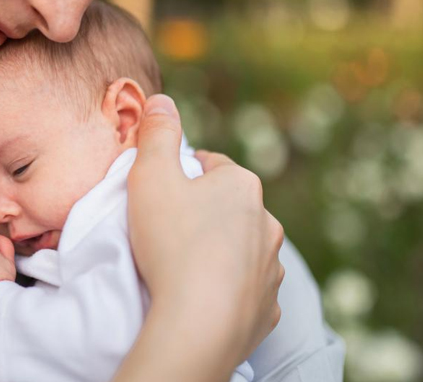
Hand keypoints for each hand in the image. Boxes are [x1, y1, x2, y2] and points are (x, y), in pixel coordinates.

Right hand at [126, 95, 284, 372]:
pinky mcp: (268, 309)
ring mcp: (271, 268)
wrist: (199, 323)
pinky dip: (229, 291)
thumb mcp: (151, 176)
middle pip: (230, 208)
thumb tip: (162, 100)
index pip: (211, 165)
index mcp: (242, 185)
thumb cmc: (172, 242)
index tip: (161, 192)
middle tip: (167, 231)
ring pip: (243, 250)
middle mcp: (267, 223)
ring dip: (220, 252)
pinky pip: (247, 291)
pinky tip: (204, 298)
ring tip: (184, 268)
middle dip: (205, 214)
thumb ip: (156, 134)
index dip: (183, 174)